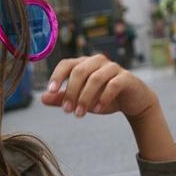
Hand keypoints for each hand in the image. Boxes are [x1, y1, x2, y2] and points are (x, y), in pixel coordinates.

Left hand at [41, 54, 158, 118]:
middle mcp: (97, 61)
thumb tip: (42, 99)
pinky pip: (113, 84)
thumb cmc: (102, 97)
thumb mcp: (80, 99)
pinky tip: (98, 109)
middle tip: (67, 111)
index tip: (50, 91)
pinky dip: (104, 97)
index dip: (57, 76)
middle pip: (79, 71)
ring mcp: (113, 67)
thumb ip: (62, 98)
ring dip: (85, 98)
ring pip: (95, 78)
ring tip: (80, 114)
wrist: (132, 101)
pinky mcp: (126, 77)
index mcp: (84, 63)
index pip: (66, 63)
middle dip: (71, 92)